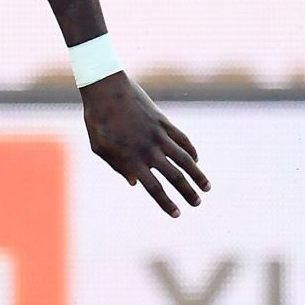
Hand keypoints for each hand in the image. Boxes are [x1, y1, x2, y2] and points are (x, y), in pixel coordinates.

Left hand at [80, 73, 209, 217]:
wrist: (106, 90)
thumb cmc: (97, 121)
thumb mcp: (100, 147)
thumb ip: (118, 167)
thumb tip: (135, 183)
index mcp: (131, 159)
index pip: (153, 187)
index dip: (166, 203)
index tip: (177, 213)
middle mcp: (148, 149)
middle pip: (174, 176)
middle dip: (187, 192)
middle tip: (197, 203)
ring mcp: (158, 135)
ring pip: (184, 159)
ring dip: (197, 174)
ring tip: (207, 187)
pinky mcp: (163, 122)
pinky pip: (182, 139)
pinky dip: (191, 151)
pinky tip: (196, 160)